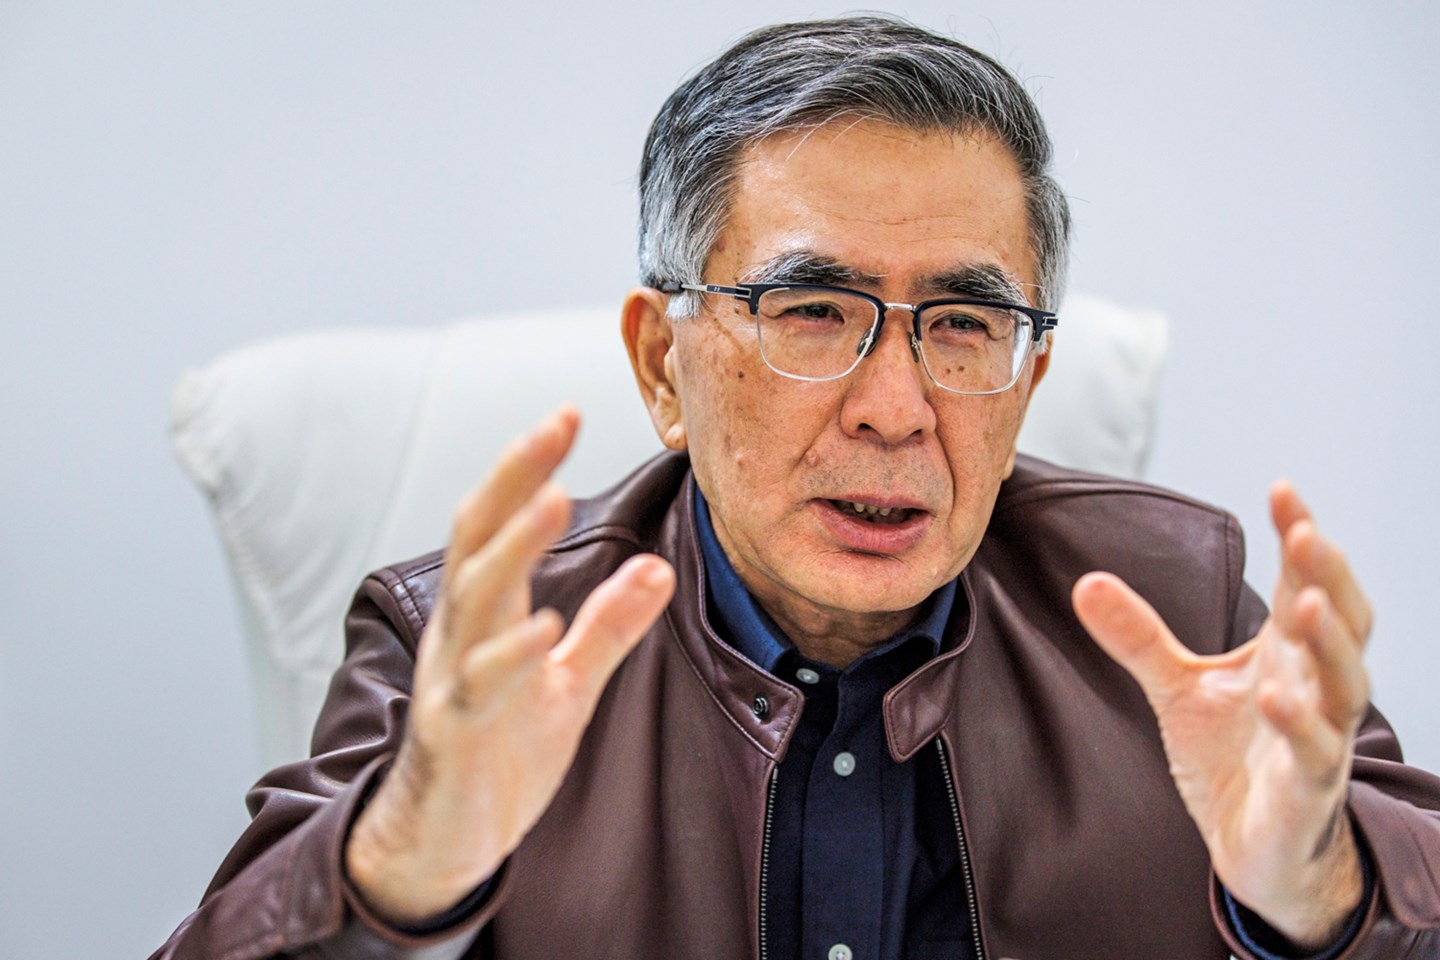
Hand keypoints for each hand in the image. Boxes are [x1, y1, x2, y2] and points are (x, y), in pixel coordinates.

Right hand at [345, 408, 676, 923]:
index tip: (566, 413)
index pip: (501, 520)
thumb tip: (658, 569)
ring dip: (514, 547)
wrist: (446, 840)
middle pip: (477, 536)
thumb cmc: (501, 748)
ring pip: (476, 598)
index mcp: (487, 611)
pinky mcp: (456, 729)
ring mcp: (454, 677)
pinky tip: (542, 626)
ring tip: (554, 499)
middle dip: (515, 477)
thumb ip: (608, 626)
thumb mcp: (567, 682)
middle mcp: (462, 631)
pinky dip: (510, 652)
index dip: (529, 467)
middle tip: (555, 425)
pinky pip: (481, 684)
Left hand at [1072, 481, 1371, 948]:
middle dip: (1329, 577)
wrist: (1257, 850)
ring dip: (1329, 643)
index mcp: (1288, 655)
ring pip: (1346, 684)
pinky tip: (1277, 700)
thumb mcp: (1178, 687)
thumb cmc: (1233, 759)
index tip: (1283, 489)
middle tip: (1308, 533)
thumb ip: (1139, 636)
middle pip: (1343, 622)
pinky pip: (1314, 755)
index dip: (1301, 537)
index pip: (1307, 582)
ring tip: (1306, 603)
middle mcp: (1316, 688)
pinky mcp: (1306, 791)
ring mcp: (1320, 739)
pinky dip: (1302, 726)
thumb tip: (1086, 582)